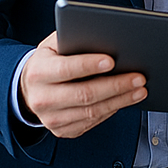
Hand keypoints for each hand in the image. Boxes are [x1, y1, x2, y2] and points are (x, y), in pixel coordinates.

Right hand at [17, 32, 146, 137]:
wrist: (28, 89)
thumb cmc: (49, 61)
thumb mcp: (54, 45)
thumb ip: (74, 38)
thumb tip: (105, 37)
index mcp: (38, 72)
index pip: (66, 69)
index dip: (89, 64)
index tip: (112, 60)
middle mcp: (41, 99)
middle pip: (84, 94)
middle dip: (115, 85)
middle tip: (138, 77)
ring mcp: (51, 119)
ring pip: (91, 112)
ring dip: (120, 100)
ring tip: (139, 89)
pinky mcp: (62, 131)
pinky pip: (92, 122)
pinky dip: (111, 110)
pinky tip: (124, 100)